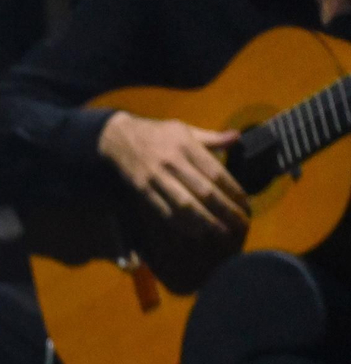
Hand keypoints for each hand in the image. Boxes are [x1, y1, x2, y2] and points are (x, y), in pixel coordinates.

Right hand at [98, 112, 248, 240]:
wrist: (118, 138)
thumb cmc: (157, 134)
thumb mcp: (184, 129)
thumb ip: (211, 137)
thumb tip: (237, 137)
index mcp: (185, 146)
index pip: (215, 172)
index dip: (232, 190)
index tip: (245, 204)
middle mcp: (171, 163)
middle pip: (203, 192)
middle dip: (224, 211)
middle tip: (240, 225)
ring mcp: (155, 178)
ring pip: (184, 205)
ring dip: (205, 222)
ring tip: (221, 233)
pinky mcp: (142, 190)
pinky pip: (164, 211)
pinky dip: (181, 223)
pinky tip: (195, 232)